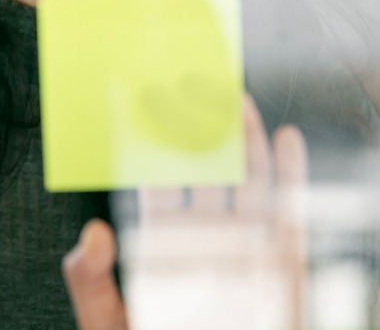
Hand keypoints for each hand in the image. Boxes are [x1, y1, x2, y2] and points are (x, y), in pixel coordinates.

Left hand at [62, 94, 308, 329]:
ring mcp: (242, 249)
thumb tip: (91, 230)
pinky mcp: (280, 268)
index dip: (144, 140)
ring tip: (232, 95)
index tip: (133, 95)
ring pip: (246, 182)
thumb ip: (89, 279)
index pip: (151, 179)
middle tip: (187, 75)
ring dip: (242, 138)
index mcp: (157, 243)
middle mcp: (201, 239)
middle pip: (201, 169)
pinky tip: (284, 136)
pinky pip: (289, 214)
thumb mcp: (103, 320)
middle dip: (196, 125)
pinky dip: (290, 175)